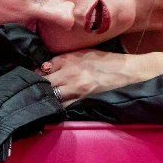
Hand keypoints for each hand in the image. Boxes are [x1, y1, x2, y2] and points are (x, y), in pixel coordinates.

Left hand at [37, 49, 162, 105]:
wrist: (129, 72)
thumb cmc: (108, 62)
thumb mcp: (85, 53)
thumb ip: (64, 59)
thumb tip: (46, 67)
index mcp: (69, 59)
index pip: (42, 67)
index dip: (36, 74)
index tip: (33, 77)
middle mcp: (69, 73)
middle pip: (43, 83)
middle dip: (37, 87)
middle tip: (34, 91)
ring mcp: (76, 89)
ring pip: (50, 97)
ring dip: (46, 99)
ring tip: (43, 100)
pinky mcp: (82, 102)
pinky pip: (63, 108)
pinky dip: (57, 108)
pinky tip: (55, 109)